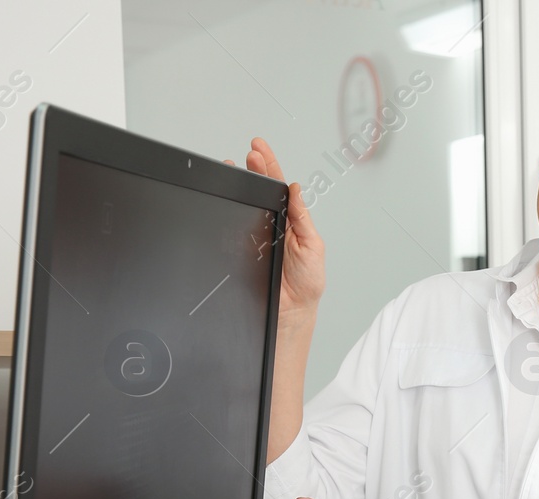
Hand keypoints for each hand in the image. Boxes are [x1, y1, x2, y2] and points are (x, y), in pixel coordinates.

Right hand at [226, 139, 324, 322]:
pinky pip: (230, 226)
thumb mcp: (313, 247)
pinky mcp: (240, 247)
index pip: (280, 186)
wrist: (290, 311)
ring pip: (244, 203)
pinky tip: (226, 200)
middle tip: (249, 153)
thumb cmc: (306, 283)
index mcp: (291, 220)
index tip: (260, 147)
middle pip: (260, 189)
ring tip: (234, 168)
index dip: (270, 165)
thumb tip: (297, 190)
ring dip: (237, 185)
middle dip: (253, 168)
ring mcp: (254, 234)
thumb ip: (303, 218)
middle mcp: (272, 224)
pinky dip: (226, 212)